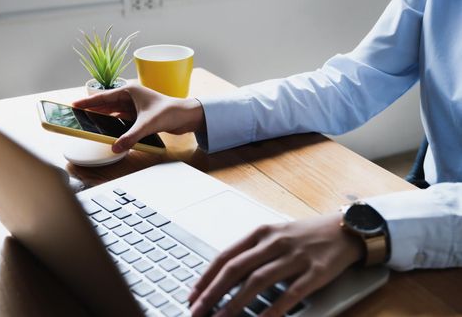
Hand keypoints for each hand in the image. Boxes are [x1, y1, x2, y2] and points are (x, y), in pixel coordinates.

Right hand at [73, 83, 205, 152]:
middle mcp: (131, 96)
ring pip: (114, 111)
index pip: (104, 97)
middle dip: (92, 109)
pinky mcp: (141, 115)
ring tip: (88, 122)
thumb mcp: (147, 125)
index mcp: (130, 91)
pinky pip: (122, 118)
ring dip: (102, 116)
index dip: (88, 101)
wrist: (187, 116)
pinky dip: (114, 123)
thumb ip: (130, 137)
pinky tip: (106, 128)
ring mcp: (136, 105)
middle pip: (106, 103)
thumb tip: (115, 148)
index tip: (74, 104)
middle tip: (76, 115)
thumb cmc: (170, 112)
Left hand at [189, 213, 363, 316]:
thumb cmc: (305, 234)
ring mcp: (295, 257)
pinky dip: (273, 310)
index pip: (226, 256)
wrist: (346, 230)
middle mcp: (275, 242)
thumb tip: (223, 275)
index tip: (193, 295)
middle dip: (213, 292)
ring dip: (235, 303)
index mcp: (262, 232)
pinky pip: (290, 294)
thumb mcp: (275, 234)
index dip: (206, 277)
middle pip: (236, 268)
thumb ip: (252, 251)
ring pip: (257, 281)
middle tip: (197, 311)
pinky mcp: (315, 272)